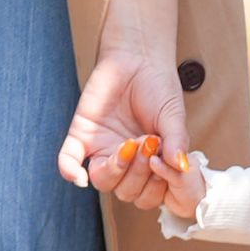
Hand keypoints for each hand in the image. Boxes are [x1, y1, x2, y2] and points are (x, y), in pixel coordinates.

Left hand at [61, 0, 188, 194]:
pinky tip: (78, 176)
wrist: (137, 55)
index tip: (164, 161)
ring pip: (102, 180)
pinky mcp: (82, 133)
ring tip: (131, 143)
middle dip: (140, 172)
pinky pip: (68, 159)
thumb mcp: (173, 117)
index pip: (148, 195)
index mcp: (147, 163)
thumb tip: (181, 168)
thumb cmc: (159, 87)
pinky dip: (69, 170)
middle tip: (149, 142)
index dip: (156, 186)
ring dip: (117, 169)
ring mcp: (102, 148)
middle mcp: (124, 161)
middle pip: (126, 191)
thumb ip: (176, 142)